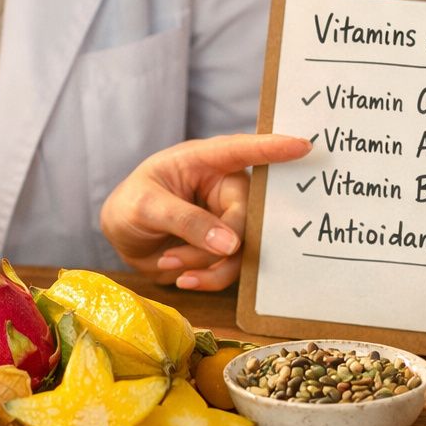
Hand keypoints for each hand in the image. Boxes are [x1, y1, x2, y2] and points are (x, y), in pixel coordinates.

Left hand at [100, 133, 311, 291]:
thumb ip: (186, 221)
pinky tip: (182, 279)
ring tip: (172, 268)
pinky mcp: (225, 247)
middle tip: (177, 260)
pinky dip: (208, 278)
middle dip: (219, 245)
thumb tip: (231, 244)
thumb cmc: (131, 204)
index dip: (274, 148)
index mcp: (205, 161)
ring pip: (242, 248)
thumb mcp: (147, 207)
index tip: (304, 146)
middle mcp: (224, 187)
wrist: (121, 236)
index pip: (243, 150)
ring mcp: (227, 218)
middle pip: (247, 216)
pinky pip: (232, 267)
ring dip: (208, 266)